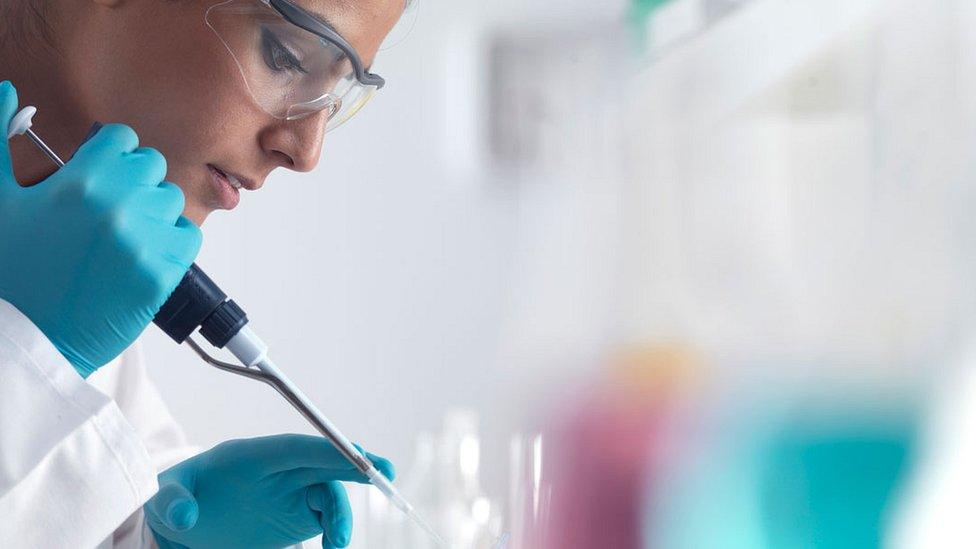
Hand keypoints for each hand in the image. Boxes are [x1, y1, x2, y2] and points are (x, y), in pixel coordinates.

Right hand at [0, 81, 200, 376]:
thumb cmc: (10, 272)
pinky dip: (170, 242)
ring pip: (170, 200)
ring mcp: (144, 242)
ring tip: (117, 236)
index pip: (122, 140)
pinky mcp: (162, 275)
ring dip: (150, 212)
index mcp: (79, 183)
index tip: (96, 174)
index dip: (107, 156)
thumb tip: (8, 89)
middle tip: (103, 210)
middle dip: (130, 181)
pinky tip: (139, 254)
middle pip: (150, 167)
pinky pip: (187, 237)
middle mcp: (118, 207)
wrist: (23, 339)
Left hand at [145, 434, 394, 548]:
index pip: (293, 447)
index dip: (325, 448)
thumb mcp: (163, 497)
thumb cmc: (176, 498)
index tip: (353, 454)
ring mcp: (292, 489)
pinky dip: (337, 528)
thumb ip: (171, 501)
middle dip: (355, 462)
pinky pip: (327, 516)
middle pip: (323, 459)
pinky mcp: (299, 513)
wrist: (186, 526)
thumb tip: (185, 515)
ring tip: (339, 543)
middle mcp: (279, 468)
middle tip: (386, 472)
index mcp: (250, 455)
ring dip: (343, 512)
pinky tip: (334, 546)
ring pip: (330, 490)